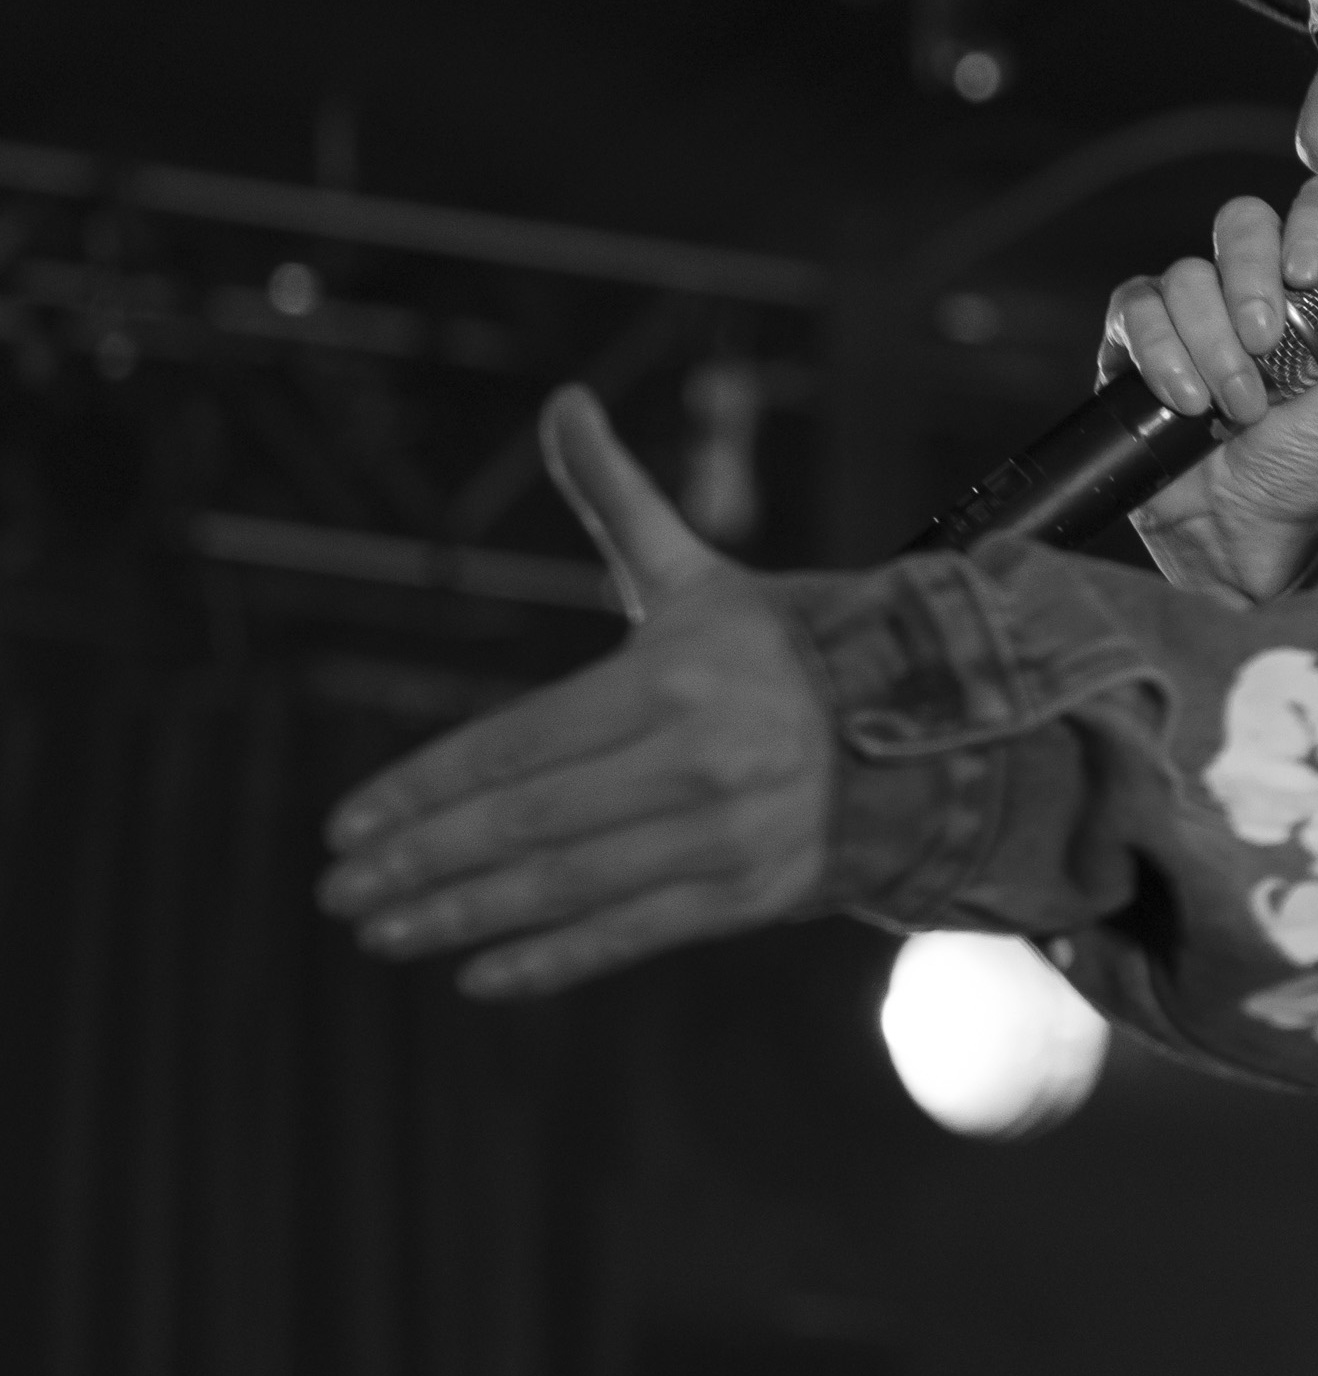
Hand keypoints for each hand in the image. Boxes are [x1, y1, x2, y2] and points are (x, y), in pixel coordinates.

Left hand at [316, 386, 833, 997]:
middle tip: (340, 891)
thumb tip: (563, 399)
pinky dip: (555, 960)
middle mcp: (703, 755)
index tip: (343, 825)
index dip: (420, 787)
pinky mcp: (758, 891)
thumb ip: (617, 498)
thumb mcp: (697, 576)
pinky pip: (637, 933)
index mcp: (675, 675)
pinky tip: (480, 976)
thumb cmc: (775, 648)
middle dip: (421, 861)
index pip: (515, 741)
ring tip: (385, 934)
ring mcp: (733, 830)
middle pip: (529, 820)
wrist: (919, 722)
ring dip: (465, 916)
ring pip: (571, 883)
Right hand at [1101, 169, 1317, 600]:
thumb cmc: (1314, 457)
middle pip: (1242, 217)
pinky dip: (1164, 356)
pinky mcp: (1136, 340)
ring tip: (1240, 407)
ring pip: (1186, 275)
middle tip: (1266, 344)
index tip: (1306, 276)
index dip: (1310, 220)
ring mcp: (1191, 309)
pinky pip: (1136, 309)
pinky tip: (1190, 403)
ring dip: (1215, 346)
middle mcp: (1252, 282)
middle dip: (1251, 276)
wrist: (1246, 527)